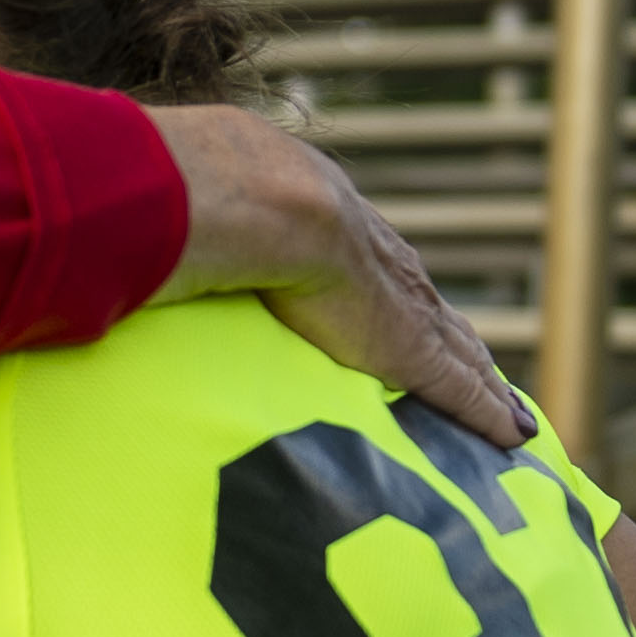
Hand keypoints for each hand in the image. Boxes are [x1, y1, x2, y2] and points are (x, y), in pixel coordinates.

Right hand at [142, 108, 525, 447]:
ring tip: (501, 405)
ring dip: (478, 376)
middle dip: (454, 340)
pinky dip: (487, 412)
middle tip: (481, 372)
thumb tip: (122, 235)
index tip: (410, 320)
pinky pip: (464, 387)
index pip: (375, 273)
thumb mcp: (211, 213)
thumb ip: (187, 233)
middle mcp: (380, 264)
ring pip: (457, 346)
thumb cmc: (215, 199)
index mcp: (332, 230)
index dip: (394, 300)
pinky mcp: (411, 349)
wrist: (258, 200)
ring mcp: (400, 305)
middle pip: (428, 310)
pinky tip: (513, 437)